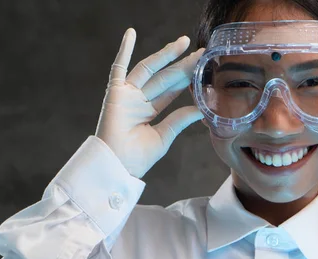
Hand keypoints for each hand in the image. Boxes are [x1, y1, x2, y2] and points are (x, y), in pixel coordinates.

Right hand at [95, 28, 203, 178]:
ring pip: (149, 70)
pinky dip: (124, 50)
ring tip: (183, 42)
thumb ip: (179, 120)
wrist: (116, 167)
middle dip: (182, 65)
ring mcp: (126, 95)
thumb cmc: (136, 159)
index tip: (202, 67)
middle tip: (200, 51)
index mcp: (148, 112)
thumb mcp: (164, 137)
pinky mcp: (115, 93)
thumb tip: (201, 108)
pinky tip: (131, 33)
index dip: (187, 78)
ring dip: (165, 55)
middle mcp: (138, 100)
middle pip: (164, 78)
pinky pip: (119, 68)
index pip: (171, 90)